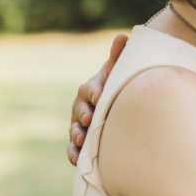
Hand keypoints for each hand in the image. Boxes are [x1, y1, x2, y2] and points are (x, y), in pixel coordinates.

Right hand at [67, 33, 126, 165]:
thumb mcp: (117, 72)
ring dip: (76, 135)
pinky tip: (76, 159)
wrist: (115, 106)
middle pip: (79, 111)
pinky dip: (73, 153)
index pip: (90, 89)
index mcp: (91, 89)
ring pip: (74, 129)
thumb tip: (122, 35)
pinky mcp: (80, 142)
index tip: (100, 97)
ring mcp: (78, 124)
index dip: (94, 92)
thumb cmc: (116, 85)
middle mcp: (81, 107)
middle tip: (88, 119)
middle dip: (82, 115)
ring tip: (81, 139)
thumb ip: (118, 56)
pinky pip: (72, 148)